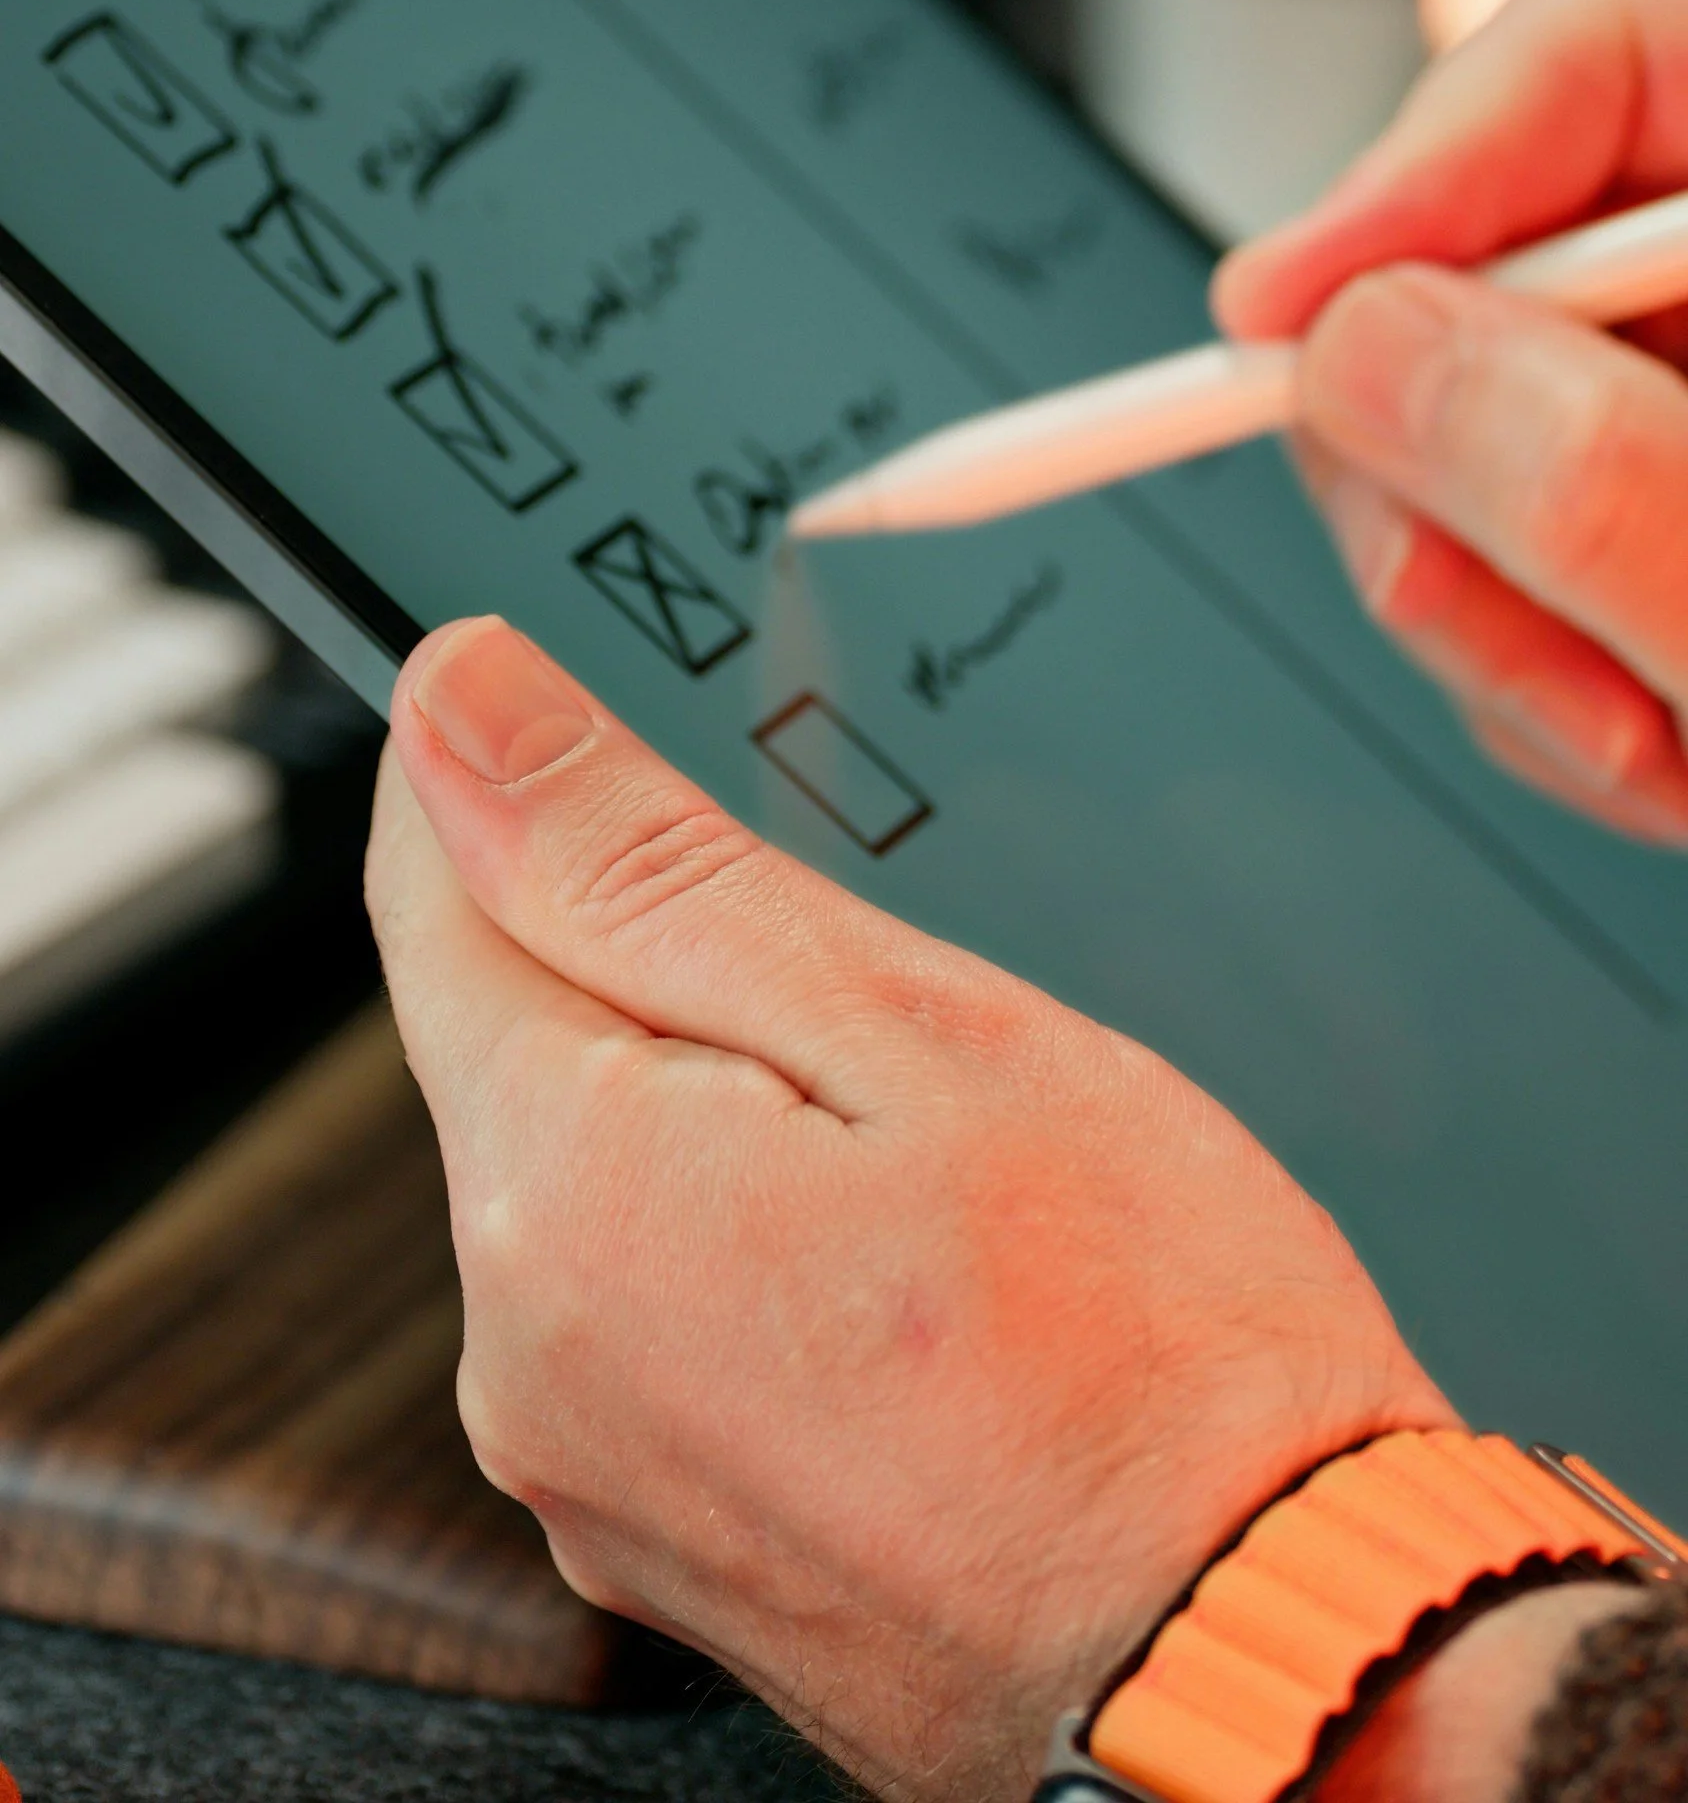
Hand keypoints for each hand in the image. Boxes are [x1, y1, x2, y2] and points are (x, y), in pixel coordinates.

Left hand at [366, 615, 1448, 1802]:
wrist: (1278, 1661)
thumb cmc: (1155, 1356)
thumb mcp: (918, 1026)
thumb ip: (646, 859)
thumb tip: (459, 702)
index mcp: (567, 1191)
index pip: (431, 888)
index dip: (508, 765)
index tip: (588, 700)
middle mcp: (525, 1355)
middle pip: (518, 1037)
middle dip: (661, 957)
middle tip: (881, 978)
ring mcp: (590, 1471)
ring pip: (596, 1174)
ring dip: (716, 1105)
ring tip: (934, 1148)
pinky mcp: (665, 1538)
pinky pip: (650, 1312)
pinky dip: (745, 1242)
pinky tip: (912, 1266)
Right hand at [1214, 0, 1687, 844]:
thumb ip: (1614, 475)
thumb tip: (1353, 356)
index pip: (1594, 49)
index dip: (1415, 165)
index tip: (1273, 316)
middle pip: (1487, 266)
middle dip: (1434, 467)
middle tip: (1459, 601)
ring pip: (1476, 444)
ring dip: (1501, 624)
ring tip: (1644, 742)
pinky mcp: (1662, 529)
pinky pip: (1523, 570)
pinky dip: (1547, 685)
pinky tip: (1658, 755)